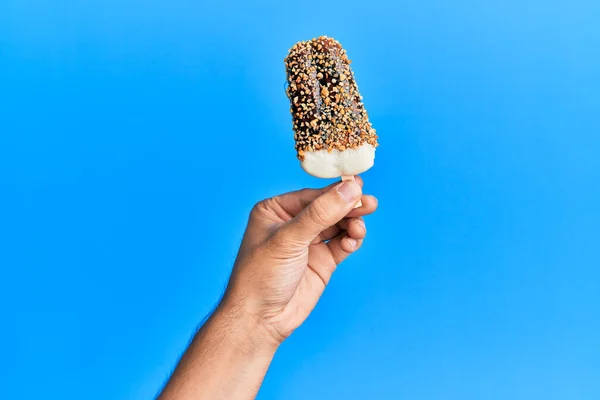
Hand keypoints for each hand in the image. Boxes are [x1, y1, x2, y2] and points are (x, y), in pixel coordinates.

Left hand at [222, 176, 377, 343]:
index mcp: (275, 210)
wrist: (260, 320)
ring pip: (338, 225)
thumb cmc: (261, 275)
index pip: (312, 195)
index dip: (336, 191)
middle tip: (369, 203)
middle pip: (328, 208)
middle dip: (349, 206)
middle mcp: (292, 223)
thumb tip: (350, 188)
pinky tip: (352, 242)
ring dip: (352, 224)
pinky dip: (351, 241)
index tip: (359, 185)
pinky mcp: (322, 261)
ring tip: (358, 230)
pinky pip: (342, 244)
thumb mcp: (289, 239)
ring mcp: (308, 243)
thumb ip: (321, 213)